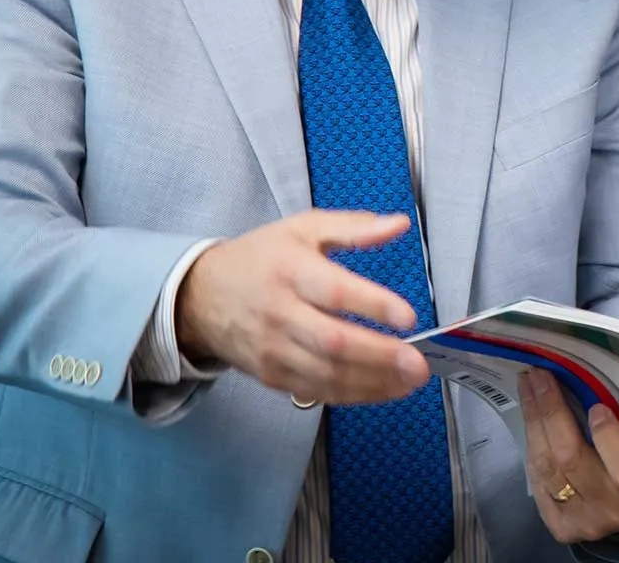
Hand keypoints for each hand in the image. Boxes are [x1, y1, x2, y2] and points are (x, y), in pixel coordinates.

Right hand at [175, 209, 430, 405]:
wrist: (200, 296)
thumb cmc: (260, 258)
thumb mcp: (303, 228)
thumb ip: (354, 227)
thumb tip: (399, 224)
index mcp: (290, 270)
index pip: (335, 292)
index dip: (373, 305)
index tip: (408, 316)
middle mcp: (280, 313)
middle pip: (333, 342)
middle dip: (380, 356)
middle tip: (417, 363)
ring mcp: (274, 350)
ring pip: (327, 374)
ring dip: (373, 382)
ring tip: (410, 381)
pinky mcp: (272, 376)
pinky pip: (317, 391)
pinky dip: (354, 395)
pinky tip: (384, 389)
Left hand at [519, 368, 618, 544]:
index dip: (608, 437)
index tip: (597, 406)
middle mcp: (613, 508)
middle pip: (571, 459)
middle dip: (551, 412)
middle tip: (540, 374)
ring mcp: (584, 520)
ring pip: (547, 468)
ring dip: (533, 422)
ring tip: (529, 386)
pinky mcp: (561, 526)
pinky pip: (537, 483)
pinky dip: (531, 446)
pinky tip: (530, 419)